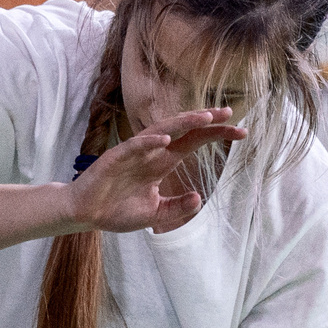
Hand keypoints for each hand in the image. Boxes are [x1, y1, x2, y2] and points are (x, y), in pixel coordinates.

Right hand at [66, 108, 246, 234]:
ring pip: (162, 130)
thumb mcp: (154, 215)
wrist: (85, 214)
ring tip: (205, 117)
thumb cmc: (116, 210)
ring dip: (183, 122)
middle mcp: (151, 153)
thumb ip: (176, 207)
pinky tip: (166, 139)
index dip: (216, 134)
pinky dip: (149, 141)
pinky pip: (135, 146)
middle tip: (230, 113)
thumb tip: (199, 198)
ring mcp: (134, 153)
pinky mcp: (115, 158)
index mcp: (162, 163)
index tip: (241, 131)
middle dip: (206, 121)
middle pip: (183, 130)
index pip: (194, 142)